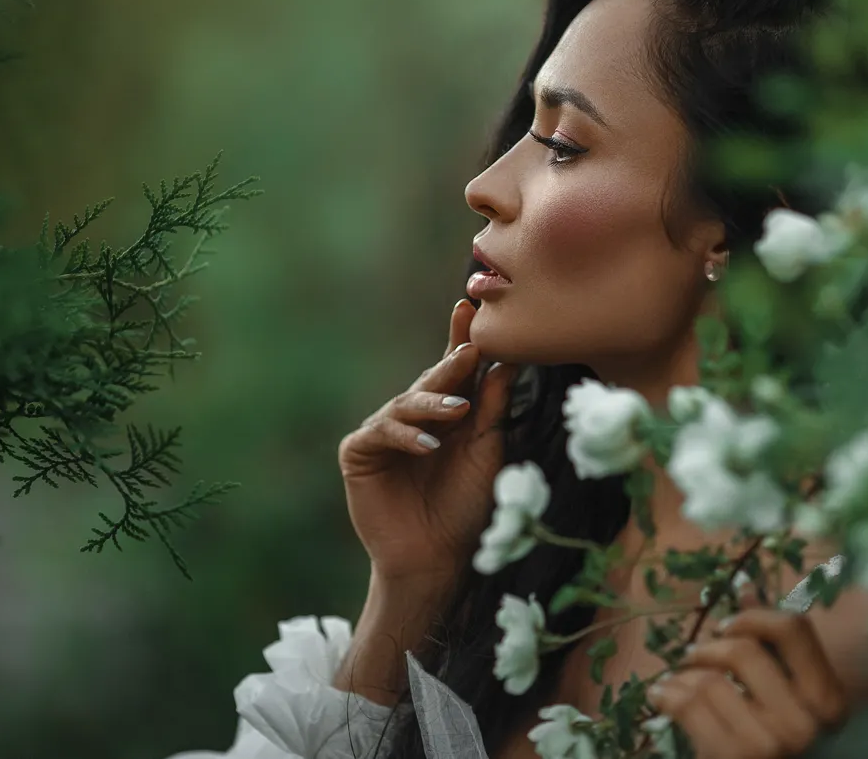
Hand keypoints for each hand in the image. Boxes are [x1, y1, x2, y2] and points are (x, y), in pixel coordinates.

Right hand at [338, 298, 518, 589]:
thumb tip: (507, 363)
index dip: (461, 342)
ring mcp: (384, 433)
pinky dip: (406, 437)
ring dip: (432, 405)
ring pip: (405, 404)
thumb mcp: (487, 453)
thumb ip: (492, 410)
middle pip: (431, 382)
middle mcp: (413, 418)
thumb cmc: (465, 508)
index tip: (470, 310)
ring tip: (457, 411)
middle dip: (450, 365)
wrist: (437, 558)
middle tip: (470, 349)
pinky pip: (381, 434)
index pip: (455, 372)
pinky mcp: (359, 454)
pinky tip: (428, 445)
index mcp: (447, 414)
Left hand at [645, 610, 847, 758]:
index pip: (794, 629)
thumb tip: (745, 585)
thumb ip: (769, 643)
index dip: (753, 617)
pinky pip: (687, 705)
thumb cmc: (769, 738)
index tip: (725, 627)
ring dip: (682, 675)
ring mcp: (770, 745)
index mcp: (828, 700)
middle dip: (708, 648)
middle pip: (744, 650)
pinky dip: (666, 694)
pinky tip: (662, 696)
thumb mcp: (780, 693)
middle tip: (693, 656)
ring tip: (675, 680)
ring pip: (710, 679)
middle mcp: (805, 723)